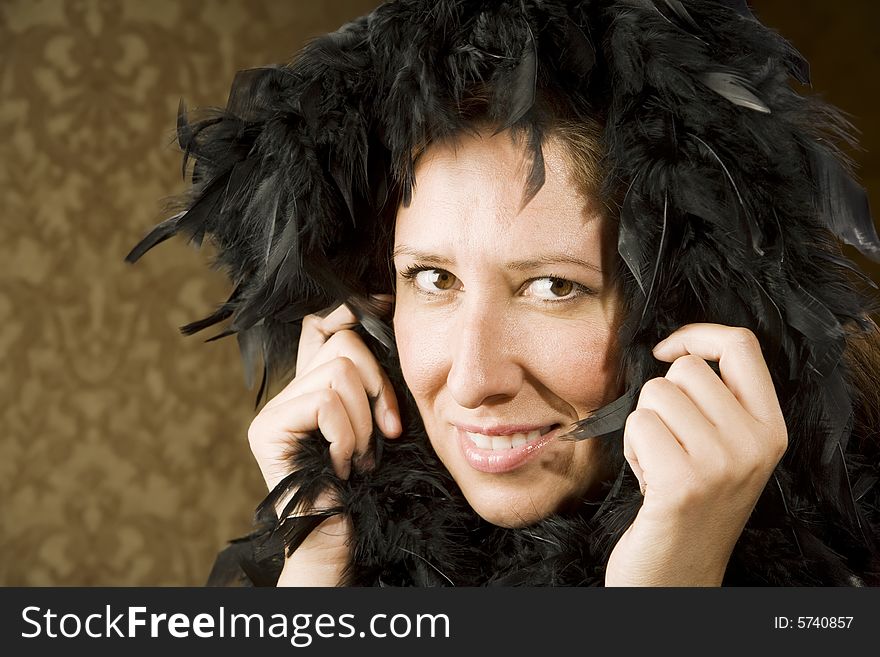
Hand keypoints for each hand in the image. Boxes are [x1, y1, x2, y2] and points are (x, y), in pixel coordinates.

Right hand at [247, 295, 400, 584]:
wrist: (343, 539)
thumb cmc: (370, 485)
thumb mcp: (380, 419)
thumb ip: (374, 377)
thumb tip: (382, 312)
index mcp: (315, 385)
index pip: (322, 322)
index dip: (351, 310)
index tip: (386, 307)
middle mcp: (289, 391)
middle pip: (342, 342)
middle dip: (377, 386)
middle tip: (384, 432)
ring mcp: (275, 409)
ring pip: (338, 372)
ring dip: (363, 421)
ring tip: (358, 456)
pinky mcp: (268, 428)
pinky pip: (324, 402)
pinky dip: (346, 435)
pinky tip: (343, 465)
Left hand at [605, 324, 787, 585]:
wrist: (677, 574)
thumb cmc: (689, 503)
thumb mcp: (725, 448)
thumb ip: (718, 401)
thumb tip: (678, 348)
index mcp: (771, 429)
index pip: (742, 345)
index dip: (697, 335)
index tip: (667, 350)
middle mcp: (756, 444)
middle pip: (686, 369)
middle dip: (662, 400)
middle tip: (671, 444)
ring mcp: (722, 463)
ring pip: (656, 394)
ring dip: (645, 426)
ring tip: (661, 465)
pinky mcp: (683, 482)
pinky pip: (638, 424)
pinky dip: (632, 448)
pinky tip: (650, 481)